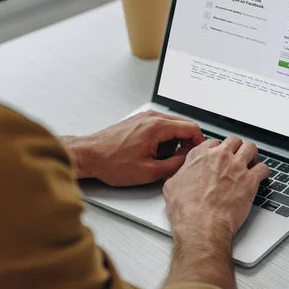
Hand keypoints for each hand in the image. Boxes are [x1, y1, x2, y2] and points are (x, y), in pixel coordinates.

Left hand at [62, 111, 204, 186]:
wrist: (89, 155)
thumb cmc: (112, 162)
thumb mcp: (148, 171)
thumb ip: (174, 165)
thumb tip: (186, 161)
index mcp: (157, 126)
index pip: (191, 127)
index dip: (199, 142)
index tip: (198, 153)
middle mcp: (151, 117)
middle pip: (183, 125)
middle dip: (186, 143)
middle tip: (181, 160)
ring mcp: (144, 117)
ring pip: (171, 126)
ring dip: (173, 142)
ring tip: (161, 159)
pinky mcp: (138, 121)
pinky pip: (159, 127)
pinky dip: (162, 139)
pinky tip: (152, 153)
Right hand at [162, 137, 269, 288]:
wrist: (201, 225)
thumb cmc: (187, 210)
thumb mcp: (171, 186)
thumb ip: (179, 174)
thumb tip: (180, 175)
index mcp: (200, 155)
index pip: (213, 143)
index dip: (218, 150)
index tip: (220, 157)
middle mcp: (219, 157)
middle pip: (234, 141)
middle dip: (236, 149)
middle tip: (237, 158)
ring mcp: (236, 167)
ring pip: (250, 148)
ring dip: (251, 155)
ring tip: (251, 163)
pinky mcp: (250, 180)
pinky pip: (263, 168)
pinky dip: (263, 172)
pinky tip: (260, 177)